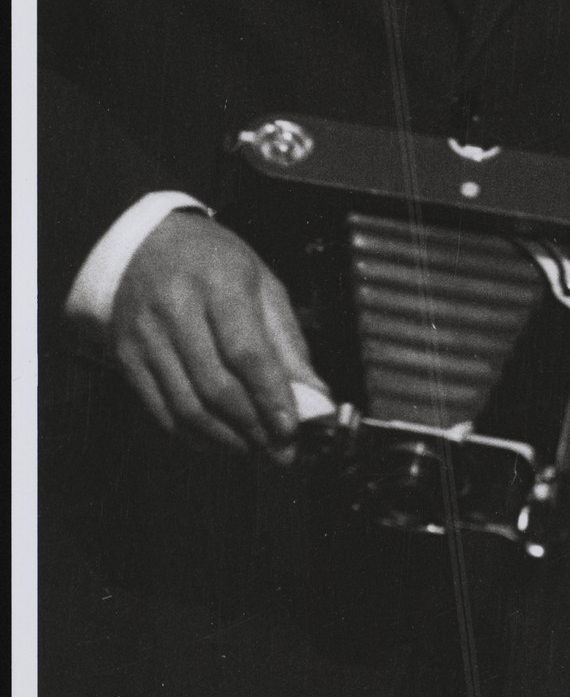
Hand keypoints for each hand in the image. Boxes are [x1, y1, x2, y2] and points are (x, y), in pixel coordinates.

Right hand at [109, 211, 328, 462]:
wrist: (144, 245)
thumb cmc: (214, 264)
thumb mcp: (263, 285)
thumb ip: (288, 343)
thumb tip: (315, 398)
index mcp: (217, 283)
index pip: (245, 351)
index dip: (270, 395)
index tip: (292, 427)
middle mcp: (175, 310)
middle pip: (215, 386)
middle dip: (254, 427)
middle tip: (282, 451)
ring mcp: (145, 337)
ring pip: (188, 407)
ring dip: (228, 439)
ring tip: (258, 450)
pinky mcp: (127, 359)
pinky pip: (163, 412)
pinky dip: (196, 437)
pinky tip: (223, 441)